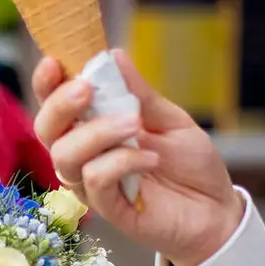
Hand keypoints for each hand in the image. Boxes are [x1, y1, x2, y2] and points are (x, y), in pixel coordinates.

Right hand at [32, 50, 243, 265]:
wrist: (218, 208)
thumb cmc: (190, 164)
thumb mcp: (170, 119)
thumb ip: (139, 94)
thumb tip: (113, 55)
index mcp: (93, 127)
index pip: (55, 104)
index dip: (46, 84)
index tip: (55, 62)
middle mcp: (85, 155)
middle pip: (47, 130)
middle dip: (60, 105)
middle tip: (87, 89)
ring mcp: (93, 184)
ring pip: (65, 157)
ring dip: (96, 133)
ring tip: (134, 123)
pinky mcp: (109, 209)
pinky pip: (95, 181)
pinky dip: (121, 162)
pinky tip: (151, 159)